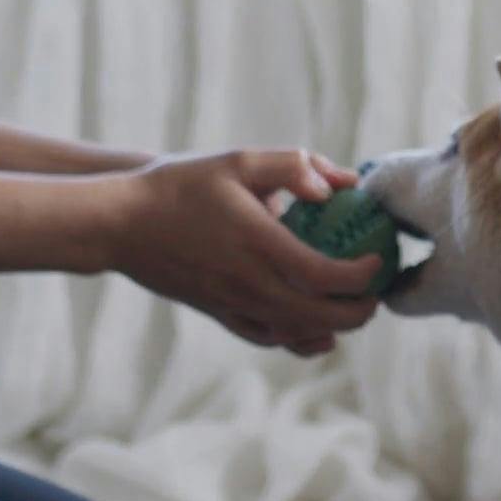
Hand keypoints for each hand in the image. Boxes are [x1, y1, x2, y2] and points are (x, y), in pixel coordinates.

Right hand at [106, 149, 383, 354]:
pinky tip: (317, 331)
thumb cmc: (179, 185)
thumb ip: (294, 166)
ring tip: (356, 307)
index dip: (363, 276)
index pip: (326, 275)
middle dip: (361, 310)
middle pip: (321, 315)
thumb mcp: (238, 162)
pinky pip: (268, 337)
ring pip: (297, 334)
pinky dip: (300, 339)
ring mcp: (233, 304)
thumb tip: (339, 185)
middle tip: (380, 291)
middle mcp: (249, 283)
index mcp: (258, 244)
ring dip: (335, 327)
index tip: (379, 261)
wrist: (121, 225)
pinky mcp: (219, 314)